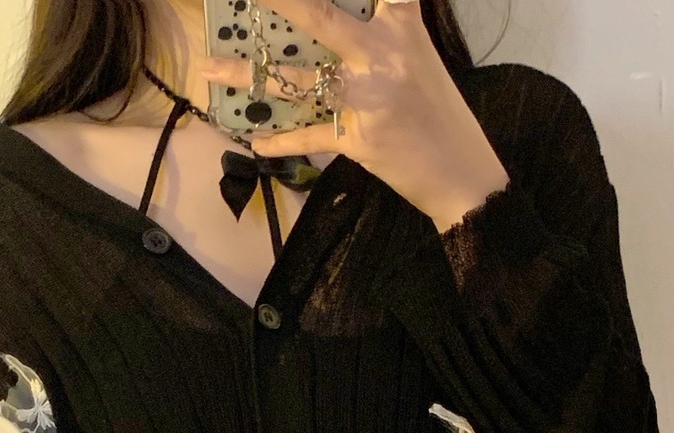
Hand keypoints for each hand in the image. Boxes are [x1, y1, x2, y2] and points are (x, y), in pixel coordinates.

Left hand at [198, 0, 508, 230]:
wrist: (462, 173)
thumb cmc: (438, 114)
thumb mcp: (418, 58)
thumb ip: (385, 29)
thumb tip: (337, 27)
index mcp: (402, 28)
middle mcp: (382, 56)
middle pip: (321, 19)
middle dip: (282, 2)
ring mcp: (367, 98)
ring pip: (298, 80)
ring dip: (249, 74)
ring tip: (211, 68)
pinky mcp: (358, 139)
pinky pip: (310, 136)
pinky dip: (282, 141)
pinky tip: (257, 143)